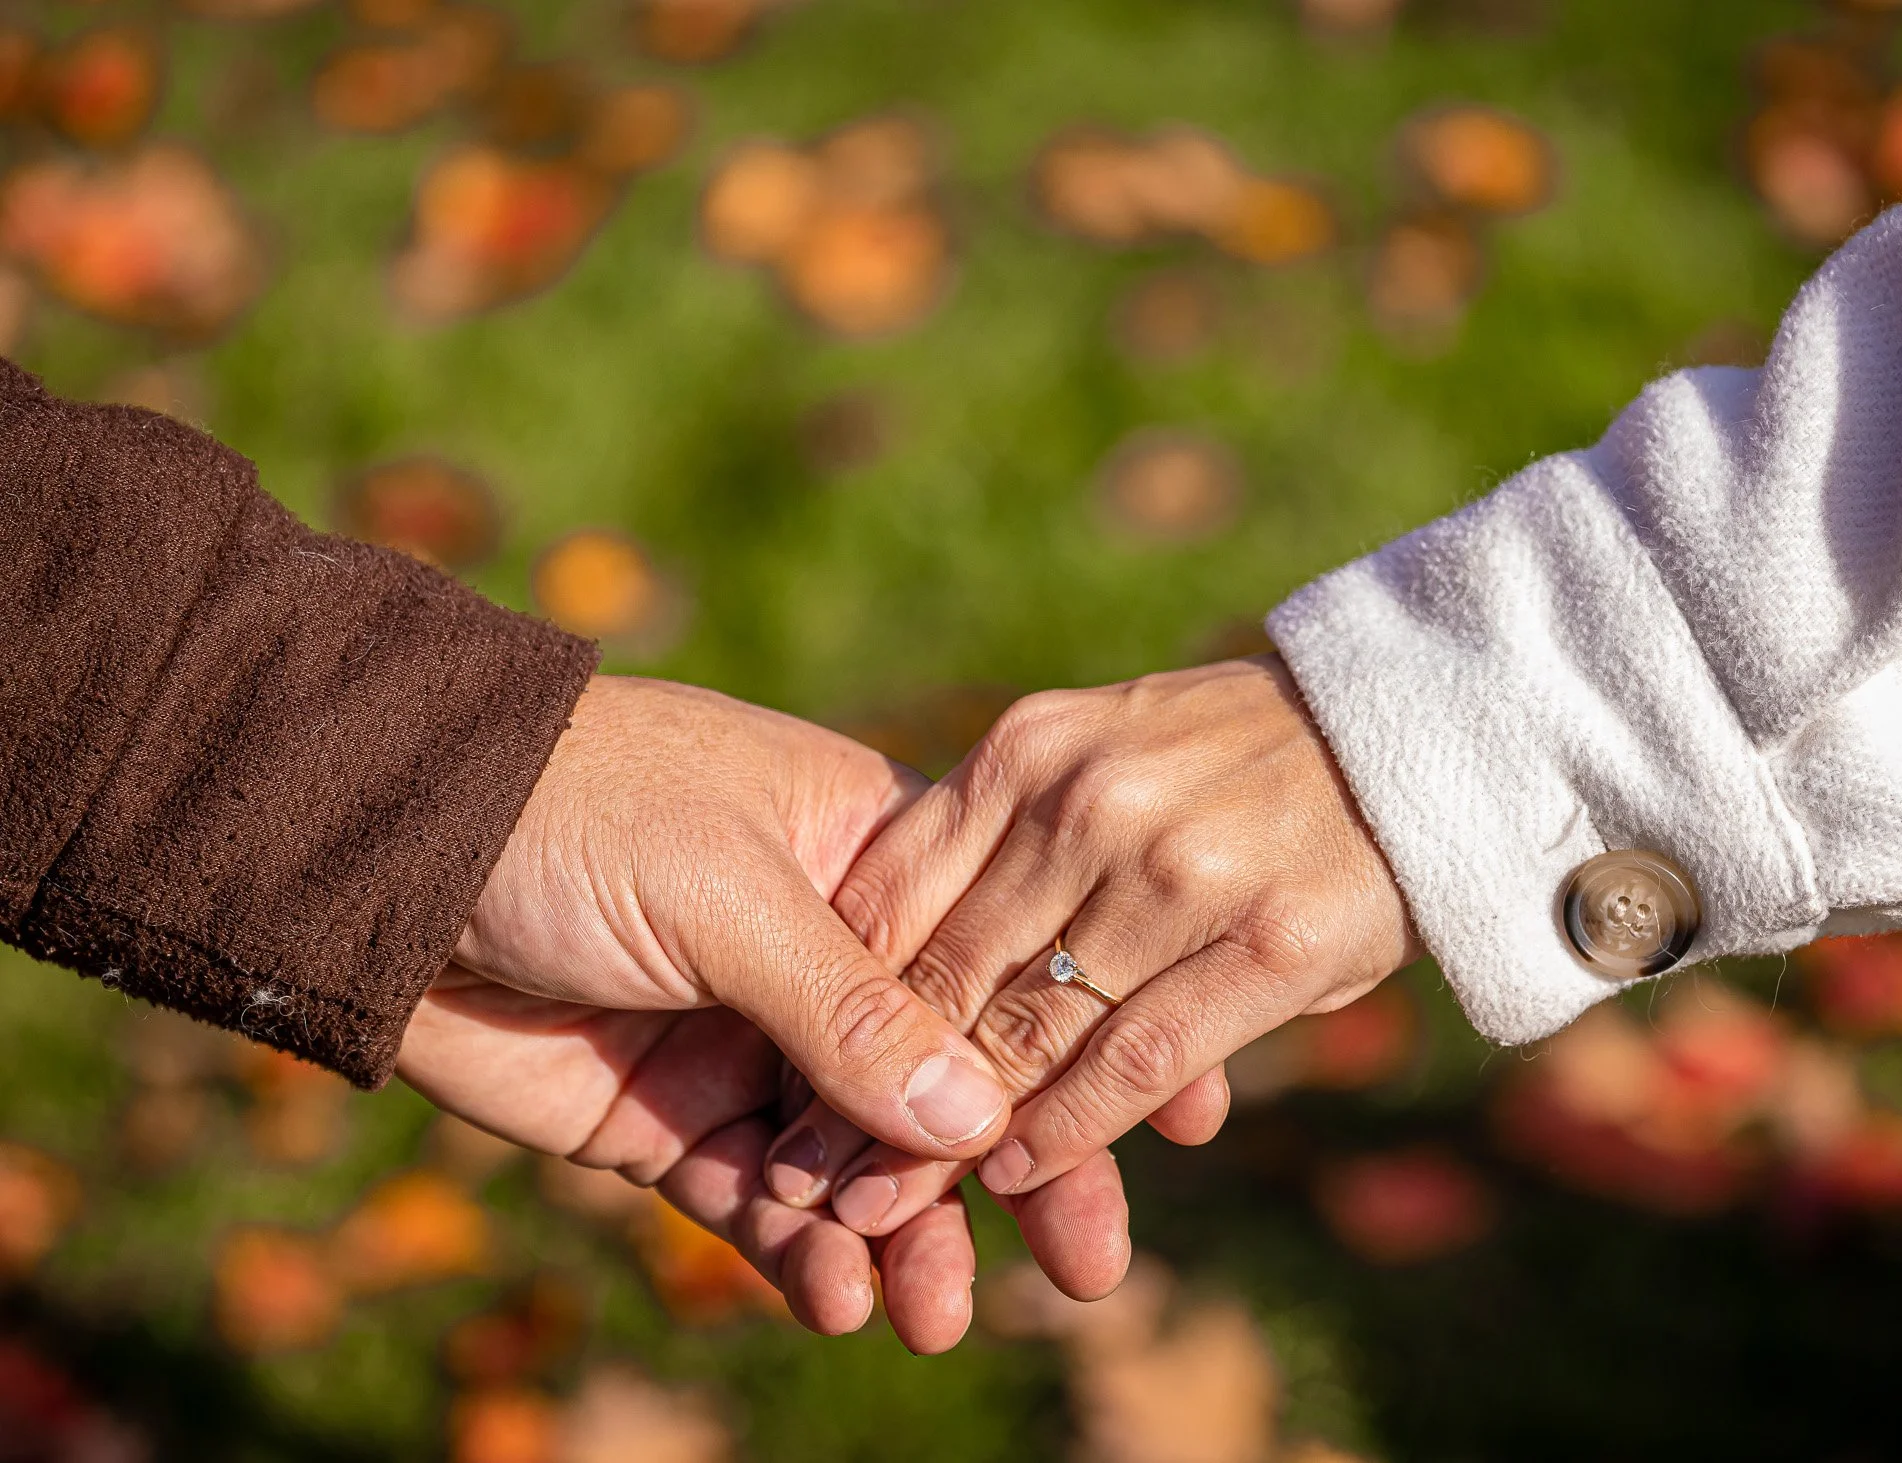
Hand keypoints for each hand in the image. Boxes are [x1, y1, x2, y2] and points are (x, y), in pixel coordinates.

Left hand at [398, 675, 1130, 1348]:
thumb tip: (981, 1116)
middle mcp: (824, 952)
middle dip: (1015, 1170)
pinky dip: (798, 1255)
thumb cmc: (570, 812)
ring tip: (933, 1316)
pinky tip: (831, 1298)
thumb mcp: (725, 889)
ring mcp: (748, 1040)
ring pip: (860, 1158)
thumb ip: (852, 1008)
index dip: (1083, 1041)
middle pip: (949, 1078)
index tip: (1174, 1118)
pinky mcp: (669, 1117)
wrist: (380, 851)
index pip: (1004, 961)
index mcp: (865, 854)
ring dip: (903, 1237)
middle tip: (1091, 1269)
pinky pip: (759, 1200)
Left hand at [761, 655, 1418, 1236]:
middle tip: (808, 1178)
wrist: (1420, 732)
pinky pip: (1131, 1060)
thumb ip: (993, 839)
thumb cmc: (1234, 757)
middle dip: (861, 1093)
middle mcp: (1085, 804)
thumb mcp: (1089, 753)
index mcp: (1027, 752)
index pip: (889, 895)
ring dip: (946, 1139)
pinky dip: (1066, 1129)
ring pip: (1024, 1033)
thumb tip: (875, 955)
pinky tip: (1020, 1174)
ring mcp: (1174, 874)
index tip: (781, 1086)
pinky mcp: (1263, 946)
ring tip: (886, 1210)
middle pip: (941, 978)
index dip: (829, 1003)